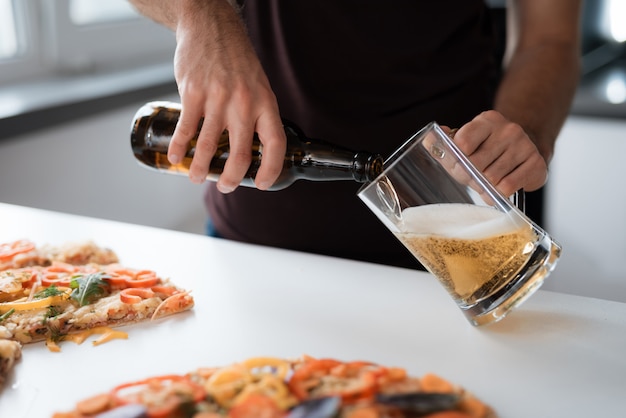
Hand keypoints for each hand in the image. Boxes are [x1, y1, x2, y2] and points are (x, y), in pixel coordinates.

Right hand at [167, 1, 285, 191]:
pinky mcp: (193, 93)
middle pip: (240, 154)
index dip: (270, 169)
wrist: (211, 27)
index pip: (275, 144)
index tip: (260, 183)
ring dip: (201, 168)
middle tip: (225, 187)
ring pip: (208, 146)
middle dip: (231, 178)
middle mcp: (244, 104)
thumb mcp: (259, 86)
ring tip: (197, 178)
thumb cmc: (237, 61)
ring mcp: (218, 98)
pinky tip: (175, 157)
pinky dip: (178, 147)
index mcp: (265, 103)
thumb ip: (257, 115)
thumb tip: (254, 148)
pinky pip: (186, 129)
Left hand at [451, 110, 547, 196]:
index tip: (458, 164)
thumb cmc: (488, 148)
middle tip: (473, 177)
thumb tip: (428, 140)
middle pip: (476, 164)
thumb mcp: (466, 141)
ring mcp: (525, 145)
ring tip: (488, 181)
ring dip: (485, 186)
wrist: (525, 148)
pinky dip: (500, 192)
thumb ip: (445, 143)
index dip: (457, 159)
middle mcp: (508, 129)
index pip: (463, 142)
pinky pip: (508, 187)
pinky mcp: (537, 163)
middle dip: (470, 176)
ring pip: (492, 178)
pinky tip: (501, 185)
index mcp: (487, 121)